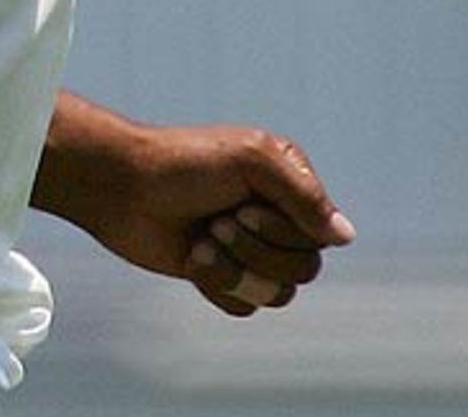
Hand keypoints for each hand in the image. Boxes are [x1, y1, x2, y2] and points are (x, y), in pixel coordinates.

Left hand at [33, 99, 353, 318]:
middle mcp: (274, 214)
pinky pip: (245, 307)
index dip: (283, 232)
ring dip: (235, 271)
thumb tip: (345, 236)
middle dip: (256, 252)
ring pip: (277, 295)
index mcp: (286, 180)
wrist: (122, 188)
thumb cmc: (182, 163)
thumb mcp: (249, 160)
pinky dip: (218, 286)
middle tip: (216, 223)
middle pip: (304, 269)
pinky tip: (192, 258)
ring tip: (202, 241)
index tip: (242, 206)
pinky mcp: (222, 274)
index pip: (319, 233)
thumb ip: (302, 195)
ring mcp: (249, 246)